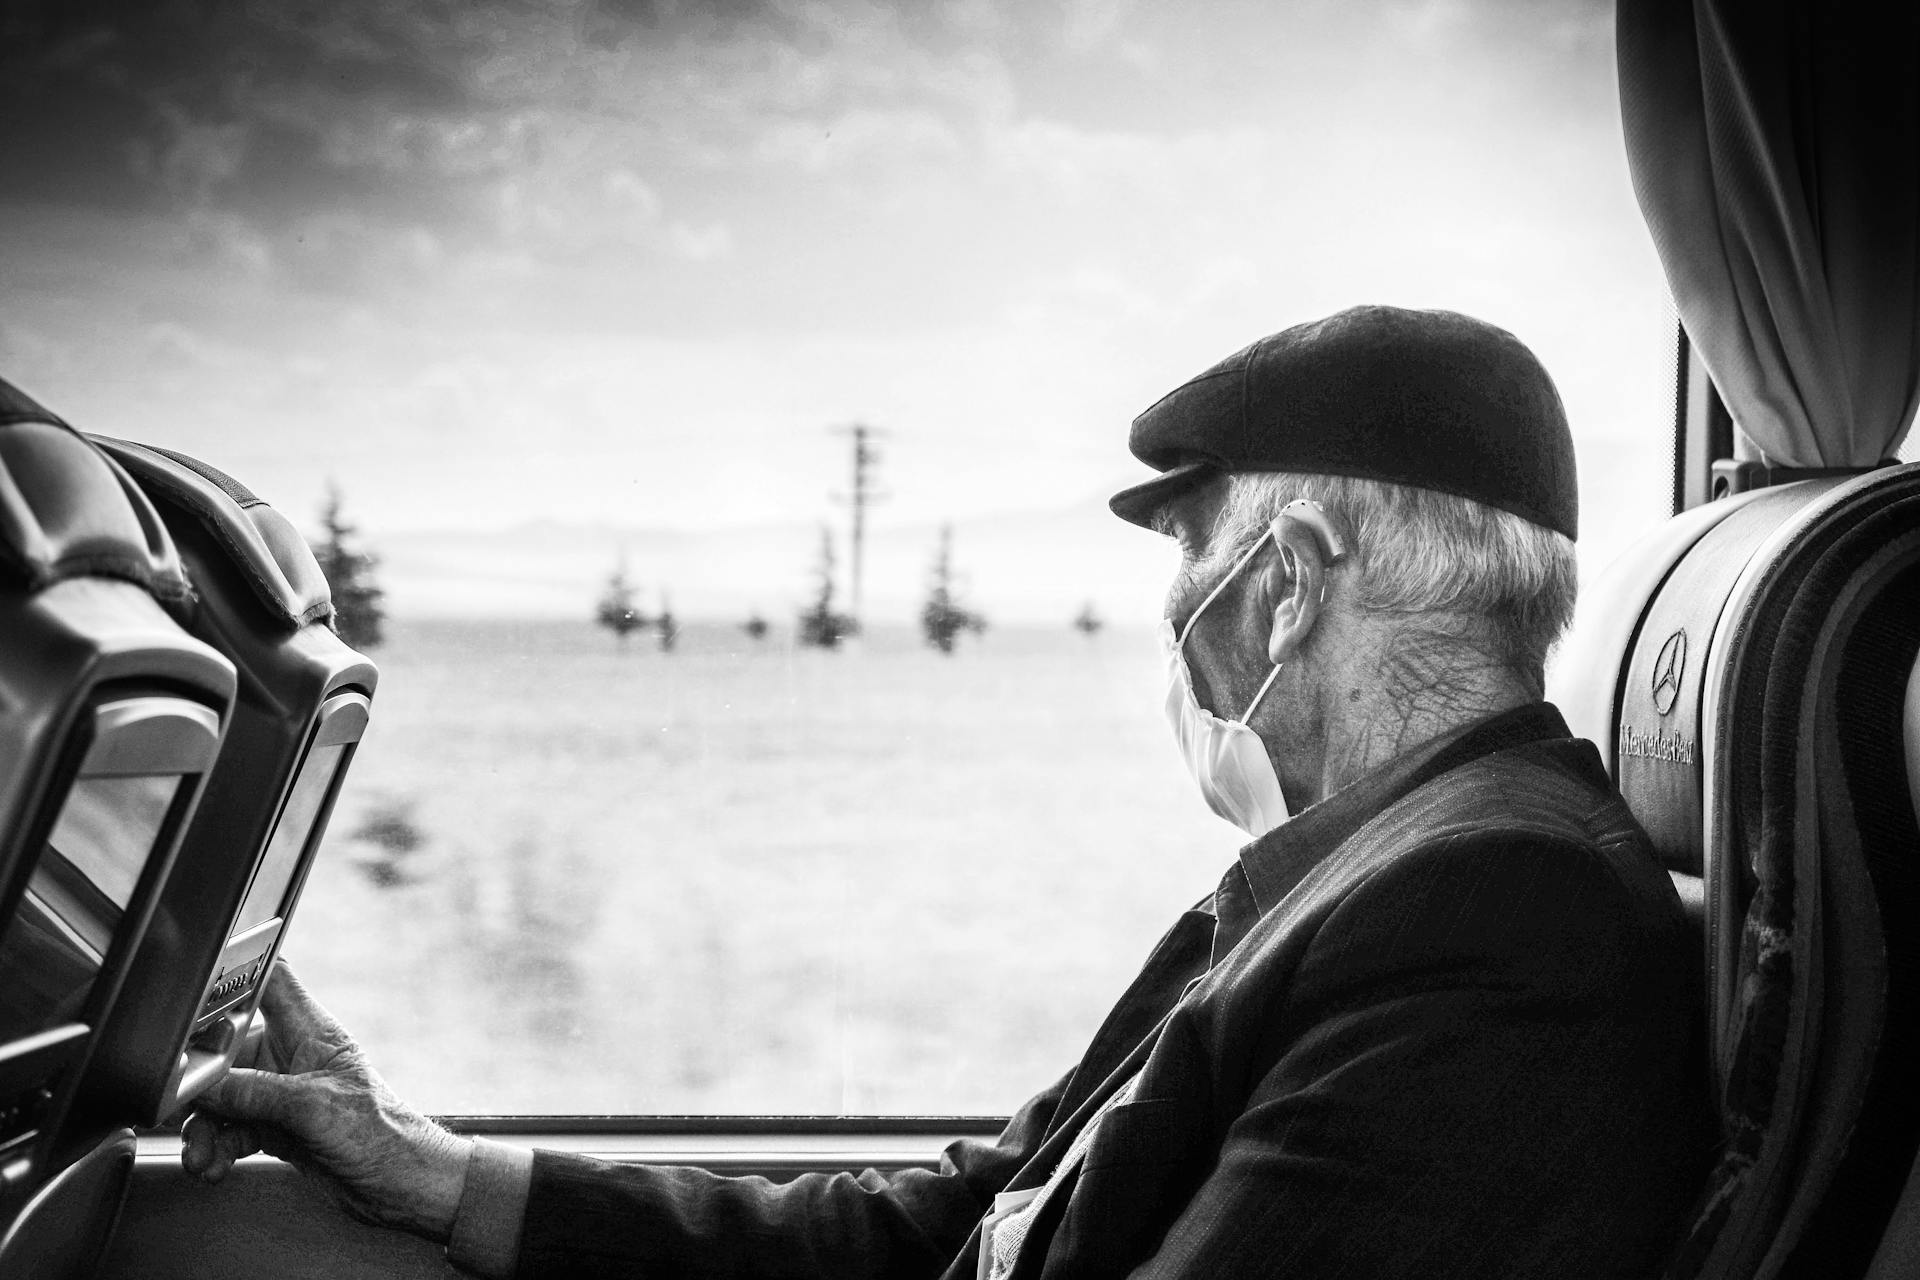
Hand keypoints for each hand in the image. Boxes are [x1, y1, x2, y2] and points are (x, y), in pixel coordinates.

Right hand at [180, 960, 471, 1240]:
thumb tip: (201, 1084)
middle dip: (198, 1082)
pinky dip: (216, 1147)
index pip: (269, 980)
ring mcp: (281, 1091)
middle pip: (226, 1048)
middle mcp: (292, 1055)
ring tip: (200, 1155)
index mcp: (309, 1030)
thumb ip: (254, 1092)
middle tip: (178, 1108)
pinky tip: (213, 1166)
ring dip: (203, 1126)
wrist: (400, 1183)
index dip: (232, 974)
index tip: (190, 996)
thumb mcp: (312, 1108)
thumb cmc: (381, 1135)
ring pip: (222, 1096)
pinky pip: (230, 1128)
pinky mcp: (276, 1126)